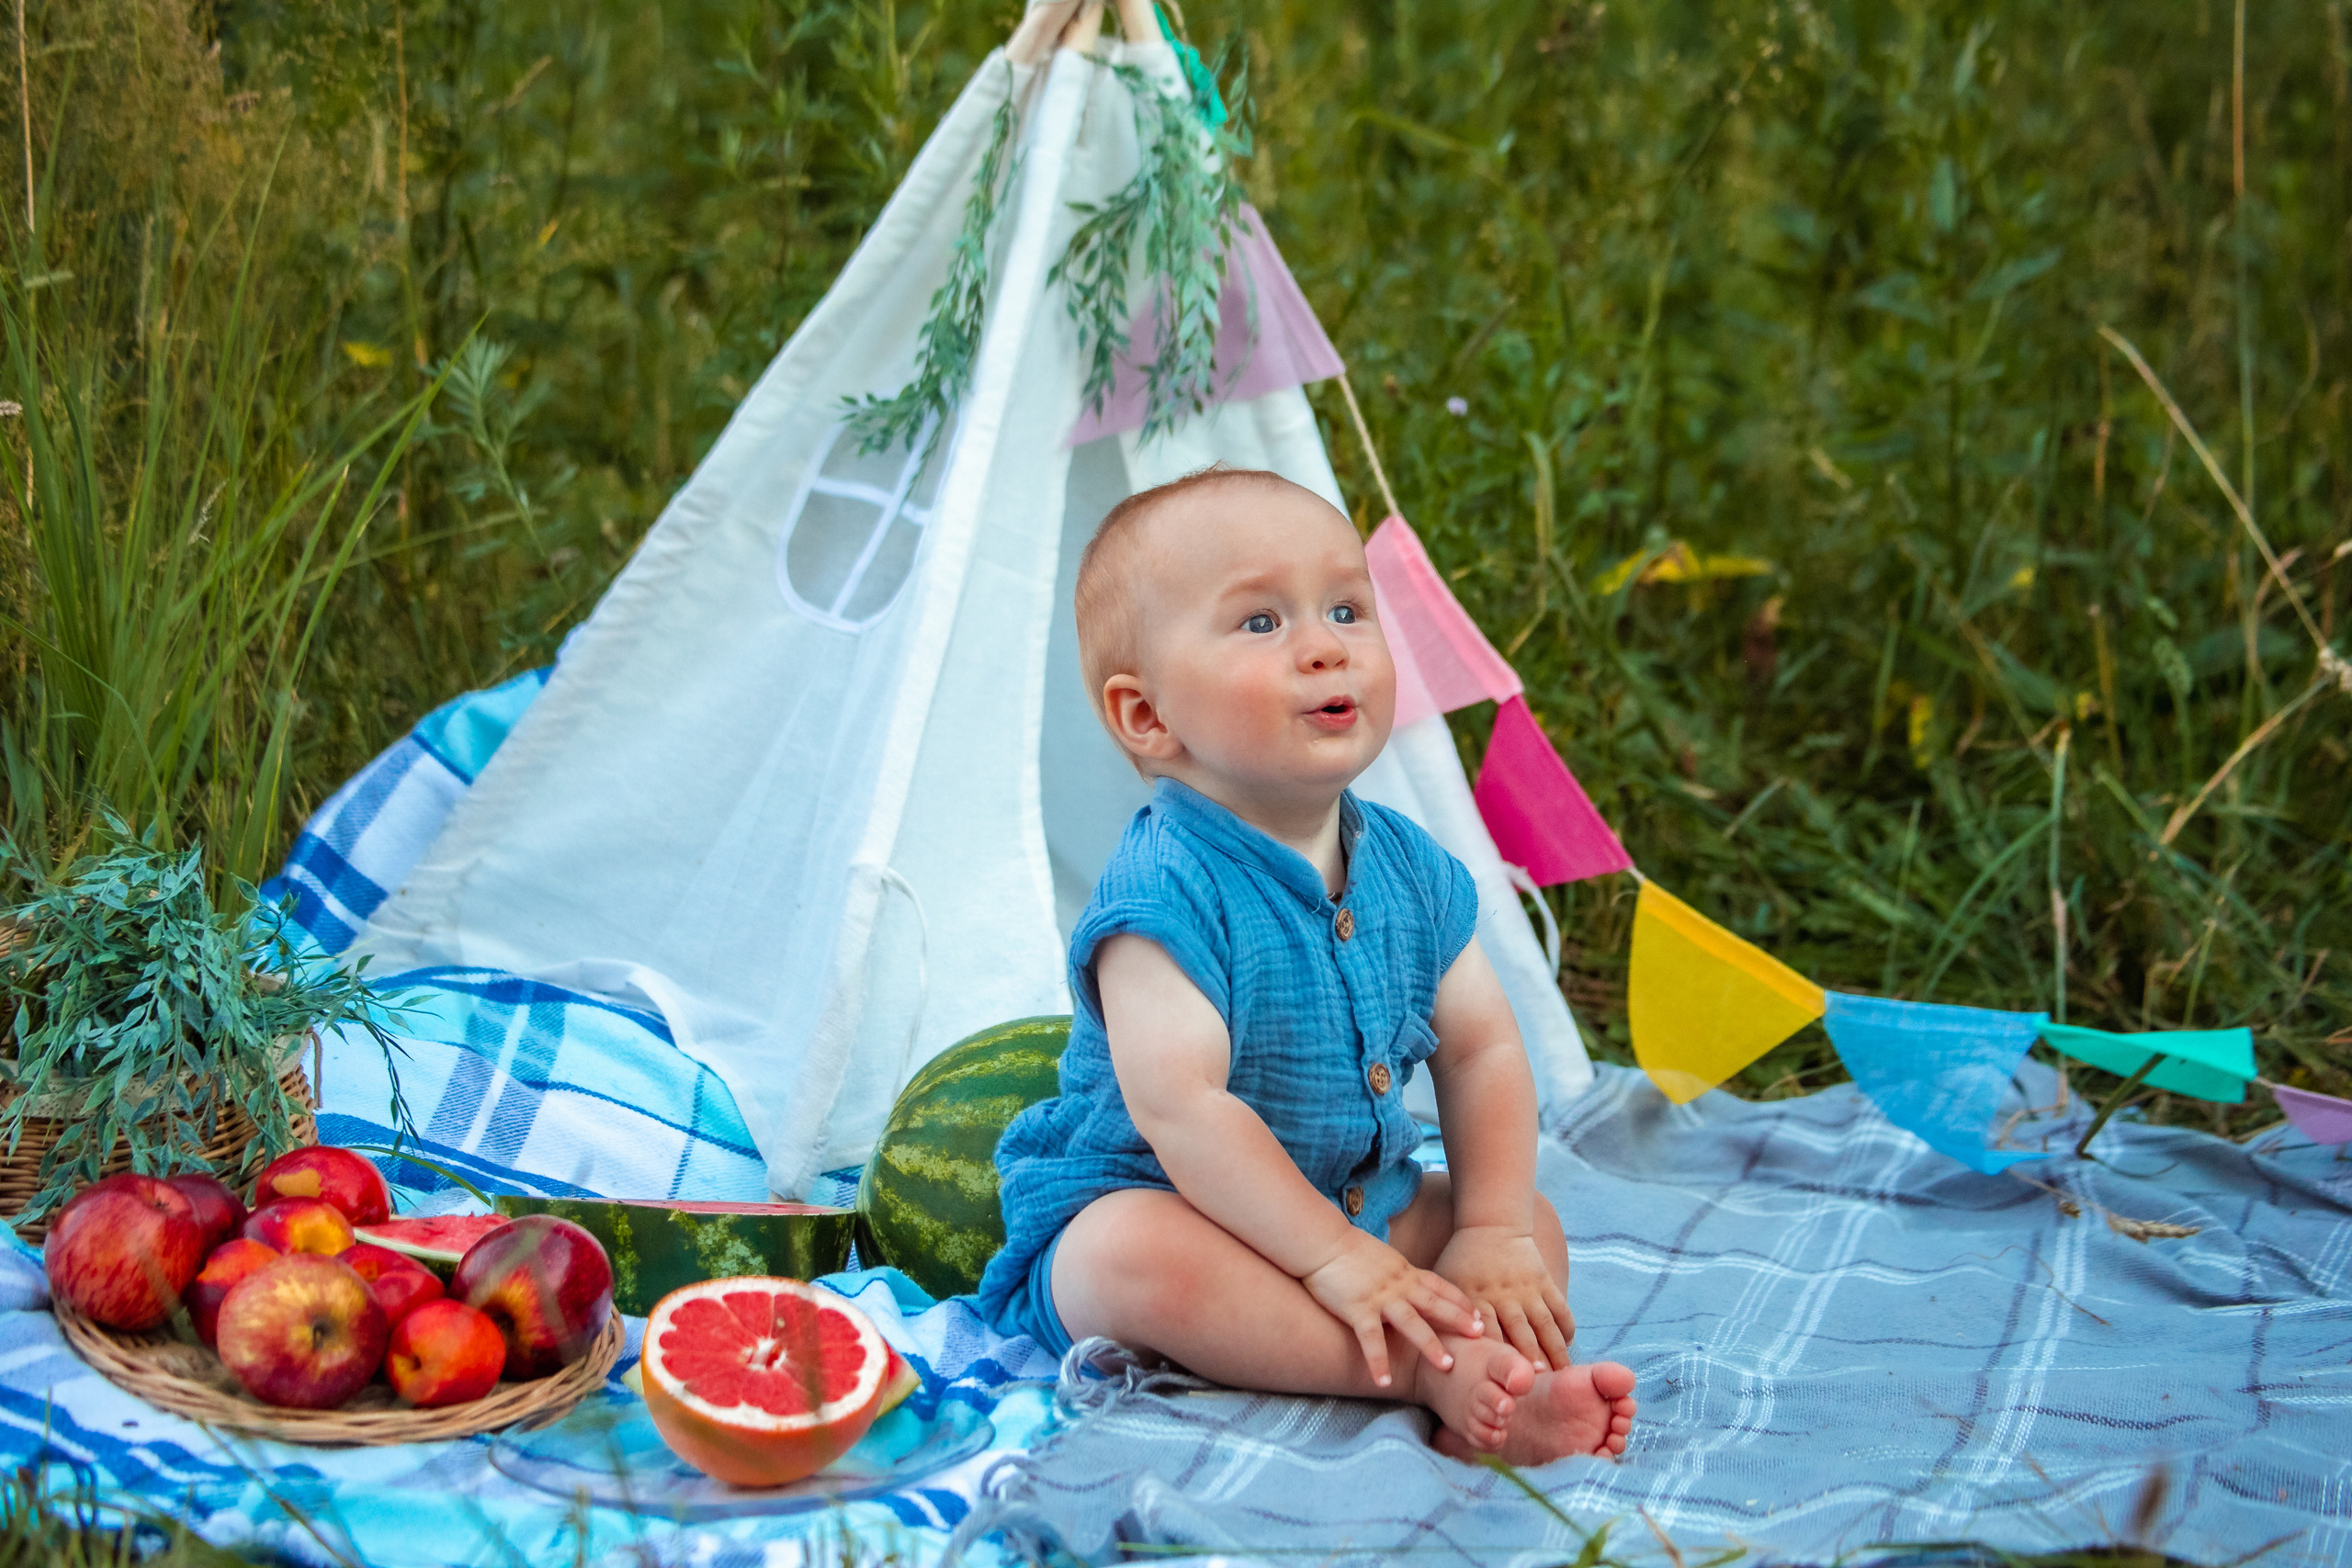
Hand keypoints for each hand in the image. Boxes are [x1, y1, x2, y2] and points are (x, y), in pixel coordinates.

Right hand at [1300, 1231, 1483, 1388]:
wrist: (1321, 1241)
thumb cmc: (1345, 1249)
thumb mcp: (1381, 1258)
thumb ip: (1395, 1273)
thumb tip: (1405, 1284)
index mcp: (1403, 1271)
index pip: (1439, 1286)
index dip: (1460, 1301)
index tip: (1477, 1315)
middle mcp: (1398, 1284)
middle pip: (1435, 1303)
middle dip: (1458, 1320)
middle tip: (1479, 1336)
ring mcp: (1379, 1297)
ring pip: (1412, 1322)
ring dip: (1431, 1344)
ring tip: (1447, 1366)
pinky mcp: (1357, 1309)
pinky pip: (1372, 1339)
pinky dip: (1379, 1361)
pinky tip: (1384, 1382)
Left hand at [1434, 1226, 1572, 1372]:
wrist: (1491, 1224)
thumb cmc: (1462, 1260)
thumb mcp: (1446, 1281)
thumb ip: (1443, 1311)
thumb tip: (1435, 1348)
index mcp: (1476, 1296)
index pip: (1487, 1332)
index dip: (1496, 1358)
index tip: (1503, 1382)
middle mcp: (1504, 1294)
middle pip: (1520, 1333)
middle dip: (1529, 1360)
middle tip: (1537, 1386)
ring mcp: (1527, 1288)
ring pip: (1544, 1324)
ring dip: (1553, 1350)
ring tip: (1560, 1374)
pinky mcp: (1544, 1280)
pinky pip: (1560, 1307)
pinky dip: (1567, 1327)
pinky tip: (1569, 1346)